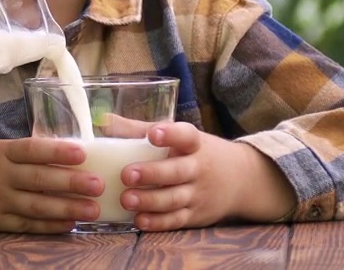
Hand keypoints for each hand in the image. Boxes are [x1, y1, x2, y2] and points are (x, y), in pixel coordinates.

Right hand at [0, 139, 104, 232]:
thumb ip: (22, 153)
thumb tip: (64, 152)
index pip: (32, 149)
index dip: (57, 151)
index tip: (83, 152)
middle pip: (39, 180)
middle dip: (71, 183)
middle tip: (98, 184)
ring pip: (36, 206)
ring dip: (67, 208)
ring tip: (92, 209)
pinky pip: (26, 225)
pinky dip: (49, 226)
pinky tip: (69, 224)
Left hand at [120, 123, 295, 230]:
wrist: (240, 179)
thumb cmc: (197, 153)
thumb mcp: (178, 136)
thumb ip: (140, 130)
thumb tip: (103, 122)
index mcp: (195, 144)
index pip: (186, 136)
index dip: (171, 134)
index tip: (154, 133)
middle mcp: (199, 168)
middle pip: (177, 171)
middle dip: (152, 174)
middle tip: (127, 174)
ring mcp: (199, 193)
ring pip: (174, 199)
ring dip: (150, 200)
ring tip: (126, 199)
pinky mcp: (196, 215)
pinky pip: (177, 220)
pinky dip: (158, 222)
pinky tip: (139, 220)